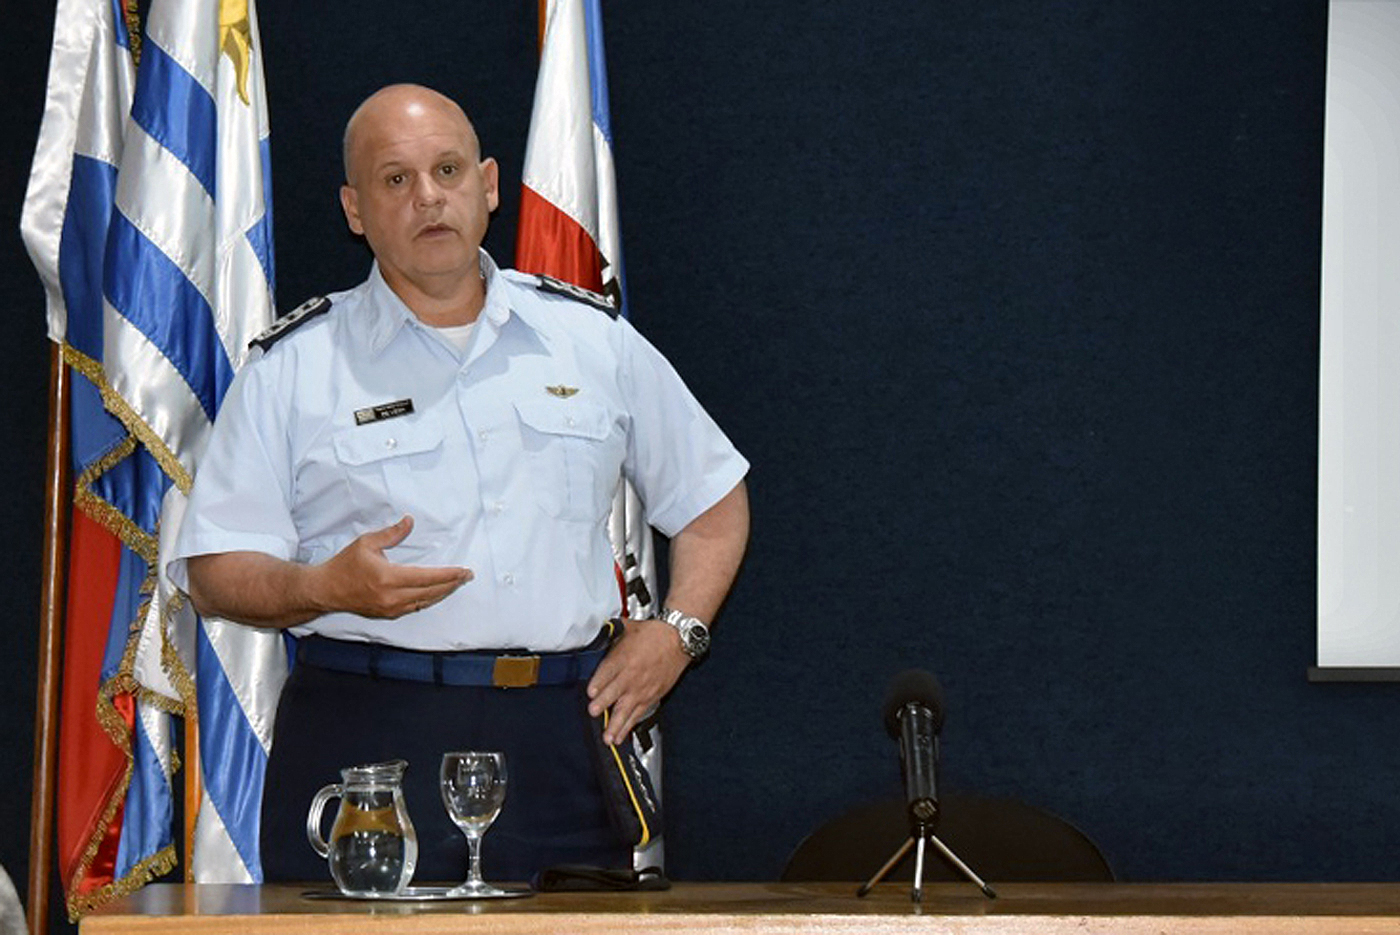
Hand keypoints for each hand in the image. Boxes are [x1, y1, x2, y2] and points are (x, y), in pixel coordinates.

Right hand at [311, 515, 471, 617]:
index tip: (464, 571)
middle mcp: (392, 597)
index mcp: (388, 578)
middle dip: (452, 584)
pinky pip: (415, 608)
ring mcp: (391, 608)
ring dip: (443, 592)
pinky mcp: (388, 614)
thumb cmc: (344, 565)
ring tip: (456, 583)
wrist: (325, 590)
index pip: (427, 578)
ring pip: (425, 602)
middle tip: (467, 576)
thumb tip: (409, 521)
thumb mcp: (367, 543)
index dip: (449, 575)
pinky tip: (437, 592)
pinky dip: (429, 599)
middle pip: (431, 592)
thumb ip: (391, 533)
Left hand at [586, 618, 690, 744]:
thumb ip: (610, 636)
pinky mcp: (651, 697)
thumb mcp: (628, 628)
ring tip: (607, 737)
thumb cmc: (654, 633)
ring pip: (626, 709)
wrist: (679, 639)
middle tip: (594, 712)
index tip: (591, 692)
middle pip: (615, 692)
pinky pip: (638, 714)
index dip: (598, 683)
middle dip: (603, 703)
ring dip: (615, 724)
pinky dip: (628, 726)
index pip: (608, 672)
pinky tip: (620, 736)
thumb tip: (595, 635)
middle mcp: (632, 675)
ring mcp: (642, 689)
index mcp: (623, 657)